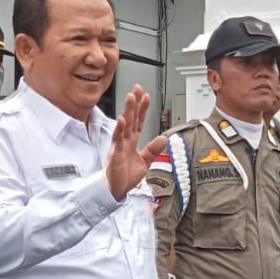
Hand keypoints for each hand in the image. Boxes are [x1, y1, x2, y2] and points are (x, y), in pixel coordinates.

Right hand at [105, 85, 167, 199]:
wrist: (116, 190)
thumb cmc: (125, 176)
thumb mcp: (145, 162)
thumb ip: (153, 149)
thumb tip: (163, 139)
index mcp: (132, 141)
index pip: (139, 121)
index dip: (143, 109)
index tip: (146, 96)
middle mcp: (125, 140)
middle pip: (131, 118)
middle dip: (134, 103)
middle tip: (137, 89)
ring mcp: (119, 145)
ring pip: (124, 124)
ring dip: (128, 111)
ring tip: (131, 98)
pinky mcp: (116, 153)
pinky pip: (117, 139)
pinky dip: (120, 129)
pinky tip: (122, 119)